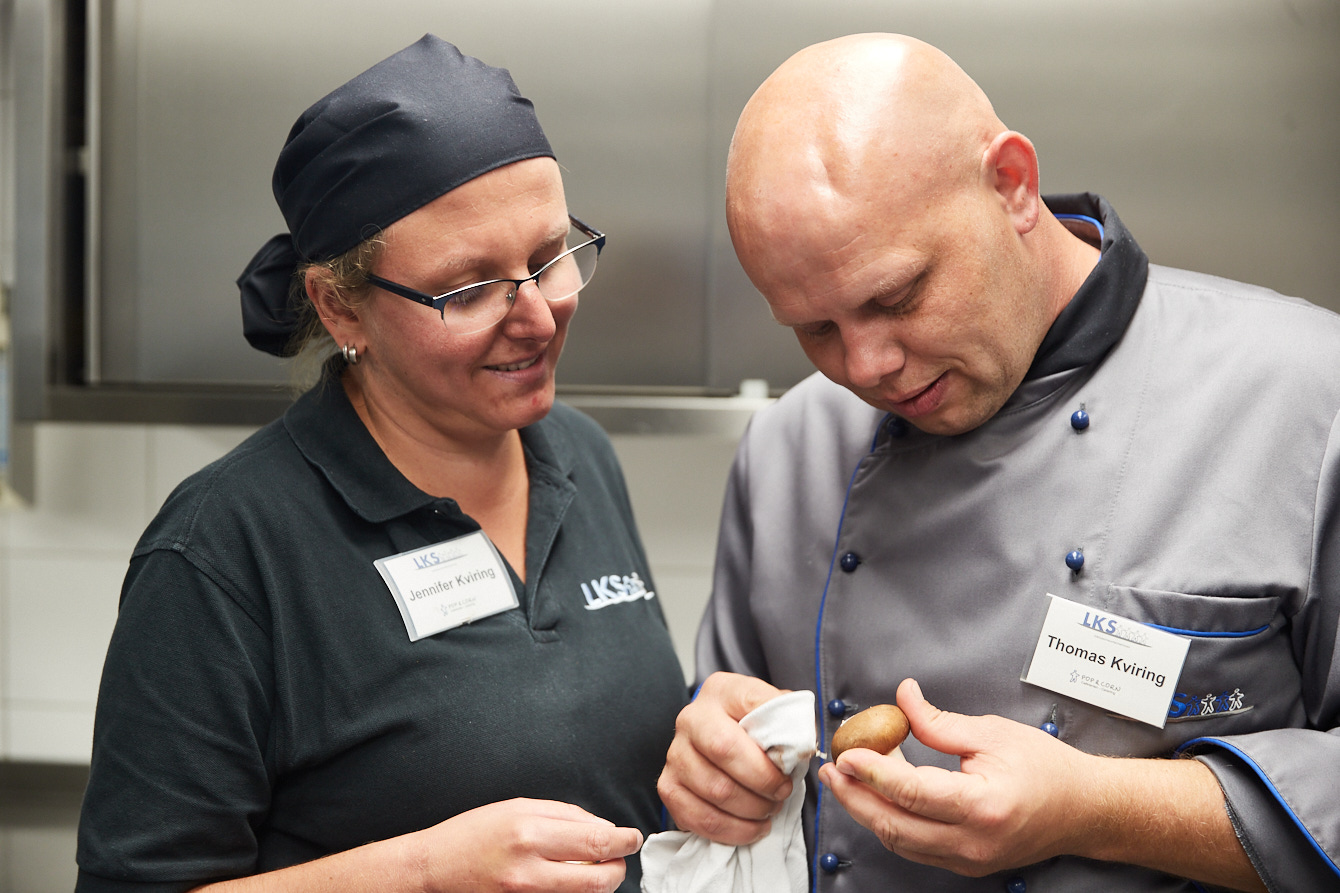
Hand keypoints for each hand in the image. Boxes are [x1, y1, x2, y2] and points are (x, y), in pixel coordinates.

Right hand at [415, 798, 641, 891]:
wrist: (435, 869)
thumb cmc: (473, 833)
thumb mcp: (518, 807)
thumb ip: (565, 815)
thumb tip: (602, 827)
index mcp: (530, 833)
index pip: (596, 842)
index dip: (624, 841)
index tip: (632, 837)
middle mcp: (529, 871)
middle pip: (598, 879)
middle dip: (618, 868)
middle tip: (620, 857)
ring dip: (600, 883)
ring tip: (596, 868)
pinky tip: (571, 880)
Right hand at [657, 672, 793, 844]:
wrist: (722, 737)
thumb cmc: (754, 727)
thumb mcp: (776, 710)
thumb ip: (790, 719)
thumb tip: (801, 743)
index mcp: (721, 691)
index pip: (749, 709)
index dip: (772, 746)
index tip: (790, 768)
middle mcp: (691, 718)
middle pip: (724, 751)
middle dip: (762, 782)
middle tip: (781, 794)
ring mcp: (675, 753)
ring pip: (714, 790)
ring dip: (750, 810)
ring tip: (768, 810)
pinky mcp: (668, 786)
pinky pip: (699, 818)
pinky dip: (732, 830)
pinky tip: (750, 827)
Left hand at [817, 678, 1089, 875]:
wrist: (1083, 809)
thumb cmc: (1047, 769)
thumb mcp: (991, 732)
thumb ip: (939, 722)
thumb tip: (903, 698)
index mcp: (983, 805)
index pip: (912, 792)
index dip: (873, 772)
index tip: (847, 753)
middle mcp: (973, 841)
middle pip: (895, 825)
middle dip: (855, 797)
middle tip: (833, 769)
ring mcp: (969, 858)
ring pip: (900, 840)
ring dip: (867, 810)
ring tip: (847, 780)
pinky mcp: (965, 862)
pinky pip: (915, 846)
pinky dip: (890, 821)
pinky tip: (878, 796)